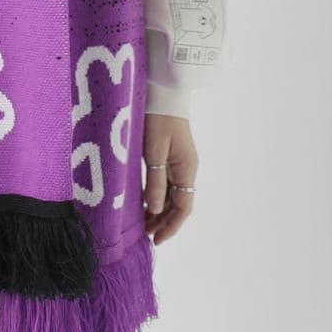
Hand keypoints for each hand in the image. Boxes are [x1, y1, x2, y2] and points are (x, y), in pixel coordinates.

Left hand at [142, 113, 197, 245]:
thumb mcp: (154, 151)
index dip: (172, 226)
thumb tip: (157, 210)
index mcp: (187, 169)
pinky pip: (168, 182)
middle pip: (180, 203)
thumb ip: (156, 181)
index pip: (184, 207)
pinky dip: (158, 195)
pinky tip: (145, 201)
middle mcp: (187, 168)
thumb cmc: (158, 118)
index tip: (157, 240)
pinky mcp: (171, 154)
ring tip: (144, 223)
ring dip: (161, 210)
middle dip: (165, 222)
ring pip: (174, 194)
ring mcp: (180, 161)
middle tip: (146, 235)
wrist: (163, 91)